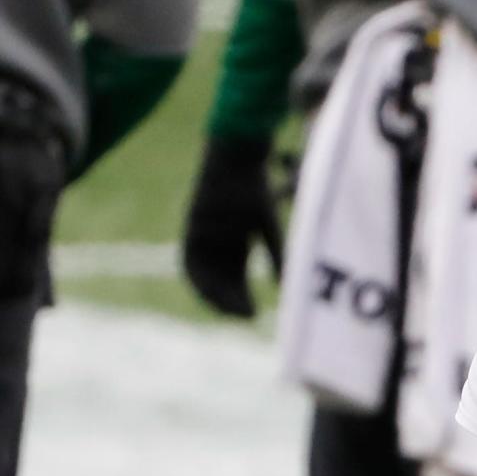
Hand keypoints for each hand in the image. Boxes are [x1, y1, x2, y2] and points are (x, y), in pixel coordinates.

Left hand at [183, 137, 283, 317]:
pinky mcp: (190, 229)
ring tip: (232, 310)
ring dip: (215, 297)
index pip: (233, 279)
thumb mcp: (268, 227)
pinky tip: (214, 291)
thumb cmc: (255, 188)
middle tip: (246, 317)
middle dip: (230, 302)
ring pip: (204, 277)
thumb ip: (276, 256)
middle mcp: (214, 243)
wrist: (236, 159)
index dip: (240, 298)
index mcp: (233, 242)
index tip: (253, 313)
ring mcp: (200, 237)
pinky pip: (190, 262)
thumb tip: (286, 284)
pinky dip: (201, 280)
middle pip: (219, 281)